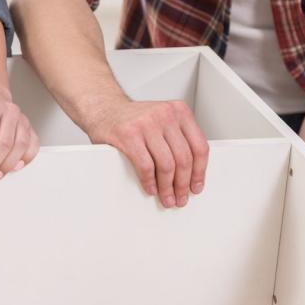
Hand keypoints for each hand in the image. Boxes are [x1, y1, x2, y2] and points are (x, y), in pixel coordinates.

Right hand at [86, 99, 208, 207]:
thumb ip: (178, 138)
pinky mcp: (128, 136)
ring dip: (167, 187)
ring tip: (166, 197)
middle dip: (183, 184)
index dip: (200, 172)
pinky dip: (149, 182)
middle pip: (184, 158)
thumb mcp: (163, 120)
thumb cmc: (133, 119)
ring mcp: (146, 124)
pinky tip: (151, 188)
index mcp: (179, 111)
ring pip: (166, 165)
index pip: (199, 146)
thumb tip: (190, 172)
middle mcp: (165, 115)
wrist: (103, 108)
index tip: (196, 186)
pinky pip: (145, 166)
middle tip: (180, 197)